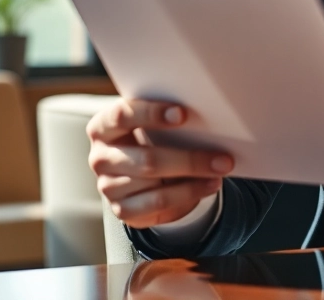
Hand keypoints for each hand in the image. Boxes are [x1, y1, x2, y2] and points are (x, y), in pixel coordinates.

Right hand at [87, 99, 234, 228]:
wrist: (142, 173)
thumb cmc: (150, 137)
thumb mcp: (152, 124)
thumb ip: (167, 117)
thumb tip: (208, 116)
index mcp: (103, 126)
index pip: (122, 115)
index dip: (151, 113)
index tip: (183, 114)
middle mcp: (100, 157)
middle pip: (147, 159)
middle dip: (190, 159)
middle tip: (223, 157)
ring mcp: (108, 186)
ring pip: (155, 184)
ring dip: (194, 179)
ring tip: (220, 171)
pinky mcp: (121, 209)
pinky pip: (157, 204)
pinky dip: (188, 194)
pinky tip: (208, 186)